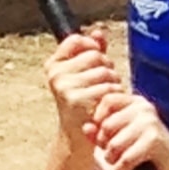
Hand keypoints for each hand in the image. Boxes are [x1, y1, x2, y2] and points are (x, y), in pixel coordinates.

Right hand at [45, 28, 117, 143]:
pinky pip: (107, 88)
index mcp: (54, 65)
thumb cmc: (85, 102)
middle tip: (105, 84)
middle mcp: (55, 74)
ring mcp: (64, 87)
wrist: (78, 136)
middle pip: (95, 55)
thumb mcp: (86, 75)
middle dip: (107, 68)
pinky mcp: (76, 100)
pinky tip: (107, 106)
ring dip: (113, 84)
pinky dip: (114, 96)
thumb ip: (92, 52)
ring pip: (105, 72)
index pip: (76, 40)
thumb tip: (99, 32)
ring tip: (106, 97)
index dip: (93, 46)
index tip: (98, 59)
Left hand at [86, 86, 168, 169]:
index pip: (107, 100)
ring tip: (120, 164)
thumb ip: (101, 132)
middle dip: (105, 145)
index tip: (102, 135)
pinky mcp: (155, 140)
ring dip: (113, 160)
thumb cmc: (147, 151)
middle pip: (107, 124)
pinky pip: (126, 157)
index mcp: (137, 102)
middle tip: (112, 155)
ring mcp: (151, 123)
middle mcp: (144, 108)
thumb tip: (86, 127)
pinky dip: (122, 168)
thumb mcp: (122, 138)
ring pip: (114, 143)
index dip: (98, 118)